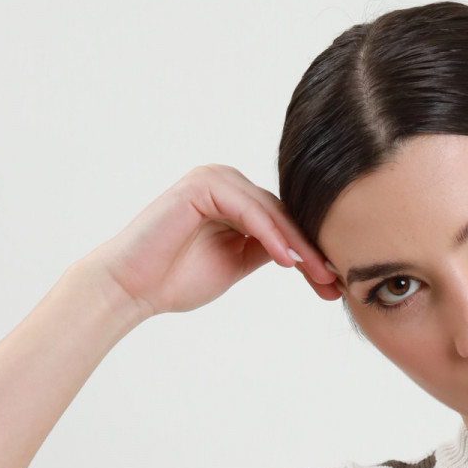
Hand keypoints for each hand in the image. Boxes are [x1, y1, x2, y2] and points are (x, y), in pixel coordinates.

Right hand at [89, 163, 340, 317]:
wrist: (131, 288)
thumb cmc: (175, 279)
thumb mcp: (234, 263)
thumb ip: (265, 249)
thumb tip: (307, 255)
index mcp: (235, 199)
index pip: (285, 223)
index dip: (311, 254)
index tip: (334, 286)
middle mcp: (226, 182)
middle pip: (283, 215)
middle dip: (311, 251)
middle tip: (335, 283)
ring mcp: (213, 179)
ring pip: (271, 212)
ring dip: (298, 245)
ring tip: (320, 275)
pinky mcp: (201, 186)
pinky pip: (247, 210)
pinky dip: (270, 235)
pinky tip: (288, 261)